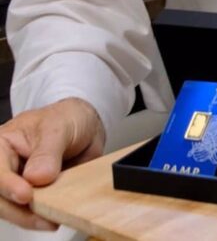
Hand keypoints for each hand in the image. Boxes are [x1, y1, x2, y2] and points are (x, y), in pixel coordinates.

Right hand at [0, 98, 105, 229]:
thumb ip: (47, 152)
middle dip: (16, 209)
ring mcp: (17, 182)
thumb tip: (36, 177)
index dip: (7, 184)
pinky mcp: (33, 195)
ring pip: (10, 208)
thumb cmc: (67, 119)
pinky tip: (52, 219)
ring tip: (50, 220)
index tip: (25, 194)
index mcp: (2, 144)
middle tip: (42, 215)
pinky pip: (29, 212)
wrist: (86, 127)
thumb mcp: (59, 128)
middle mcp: (5, 166)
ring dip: (28, 217)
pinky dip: (39, 218)